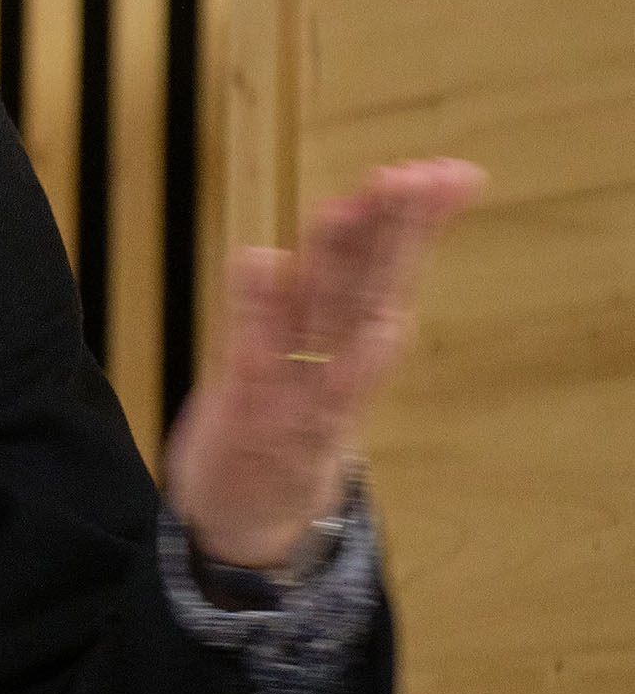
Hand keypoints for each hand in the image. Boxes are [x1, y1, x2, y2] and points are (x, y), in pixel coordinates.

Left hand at [165, 157, 484, 568]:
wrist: (250, 521)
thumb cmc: (285, 424)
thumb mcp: (316, 359)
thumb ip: (327, 290)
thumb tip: (341, 218)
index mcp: (351, 343)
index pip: (390, 270)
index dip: (417, 223)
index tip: (447, 172)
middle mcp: (335, 364)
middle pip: (370, 288)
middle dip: (394, 231)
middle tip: (417, 175)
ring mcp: (296, 388)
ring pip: (326, 317)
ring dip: (341, 262)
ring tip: (352, 204)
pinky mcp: (246, 409)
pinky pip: (253, 355)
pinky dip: (257, 312)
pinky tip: (257, 258)